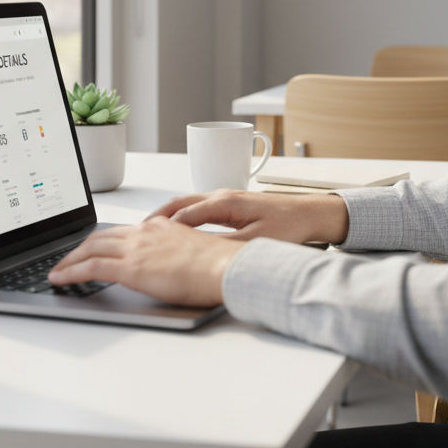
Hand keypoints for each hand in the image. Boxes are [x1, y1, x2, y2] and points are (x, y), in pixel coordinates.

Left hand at [48, 219, 242, 306]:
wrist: (226, 267)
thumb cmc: (219, 265)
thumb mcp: (193, 252)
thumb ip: (175, 253)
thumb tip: (168, 265)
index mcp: (161, 227)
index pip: (122, 231)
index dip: (102, 240)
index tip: (93, 248)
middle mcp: (145, 232)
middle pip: (101, 236)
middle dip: (80, 248)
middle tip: (67, 259)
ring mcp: (137, 248)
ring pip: (90, 249)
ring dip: (69, 260)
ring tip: (58, 271)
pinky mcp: (131, 267)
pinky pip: (90, 267)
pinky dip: (71, 272)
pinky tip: (60, 279)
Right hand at [149, 190, 349, 244]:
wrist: (312, 213)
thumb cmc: (289, 226)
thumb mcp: (256, 241)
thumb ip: (226, 246)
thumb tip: (200, 253)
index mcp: (225, 202)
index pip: (185, 215)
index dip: (164, 229)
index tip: (145, 240)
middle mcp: (222, 194)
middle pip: (180, 203)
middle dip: (157, 217)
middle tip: (136, 232)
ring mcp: (226, 197)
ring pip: (188, 202)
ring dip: (168, 214)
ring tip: (148, 230)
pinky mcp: (232, 203)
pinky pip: (198, 206)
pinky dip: (181, 215)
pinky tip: (177, 226)